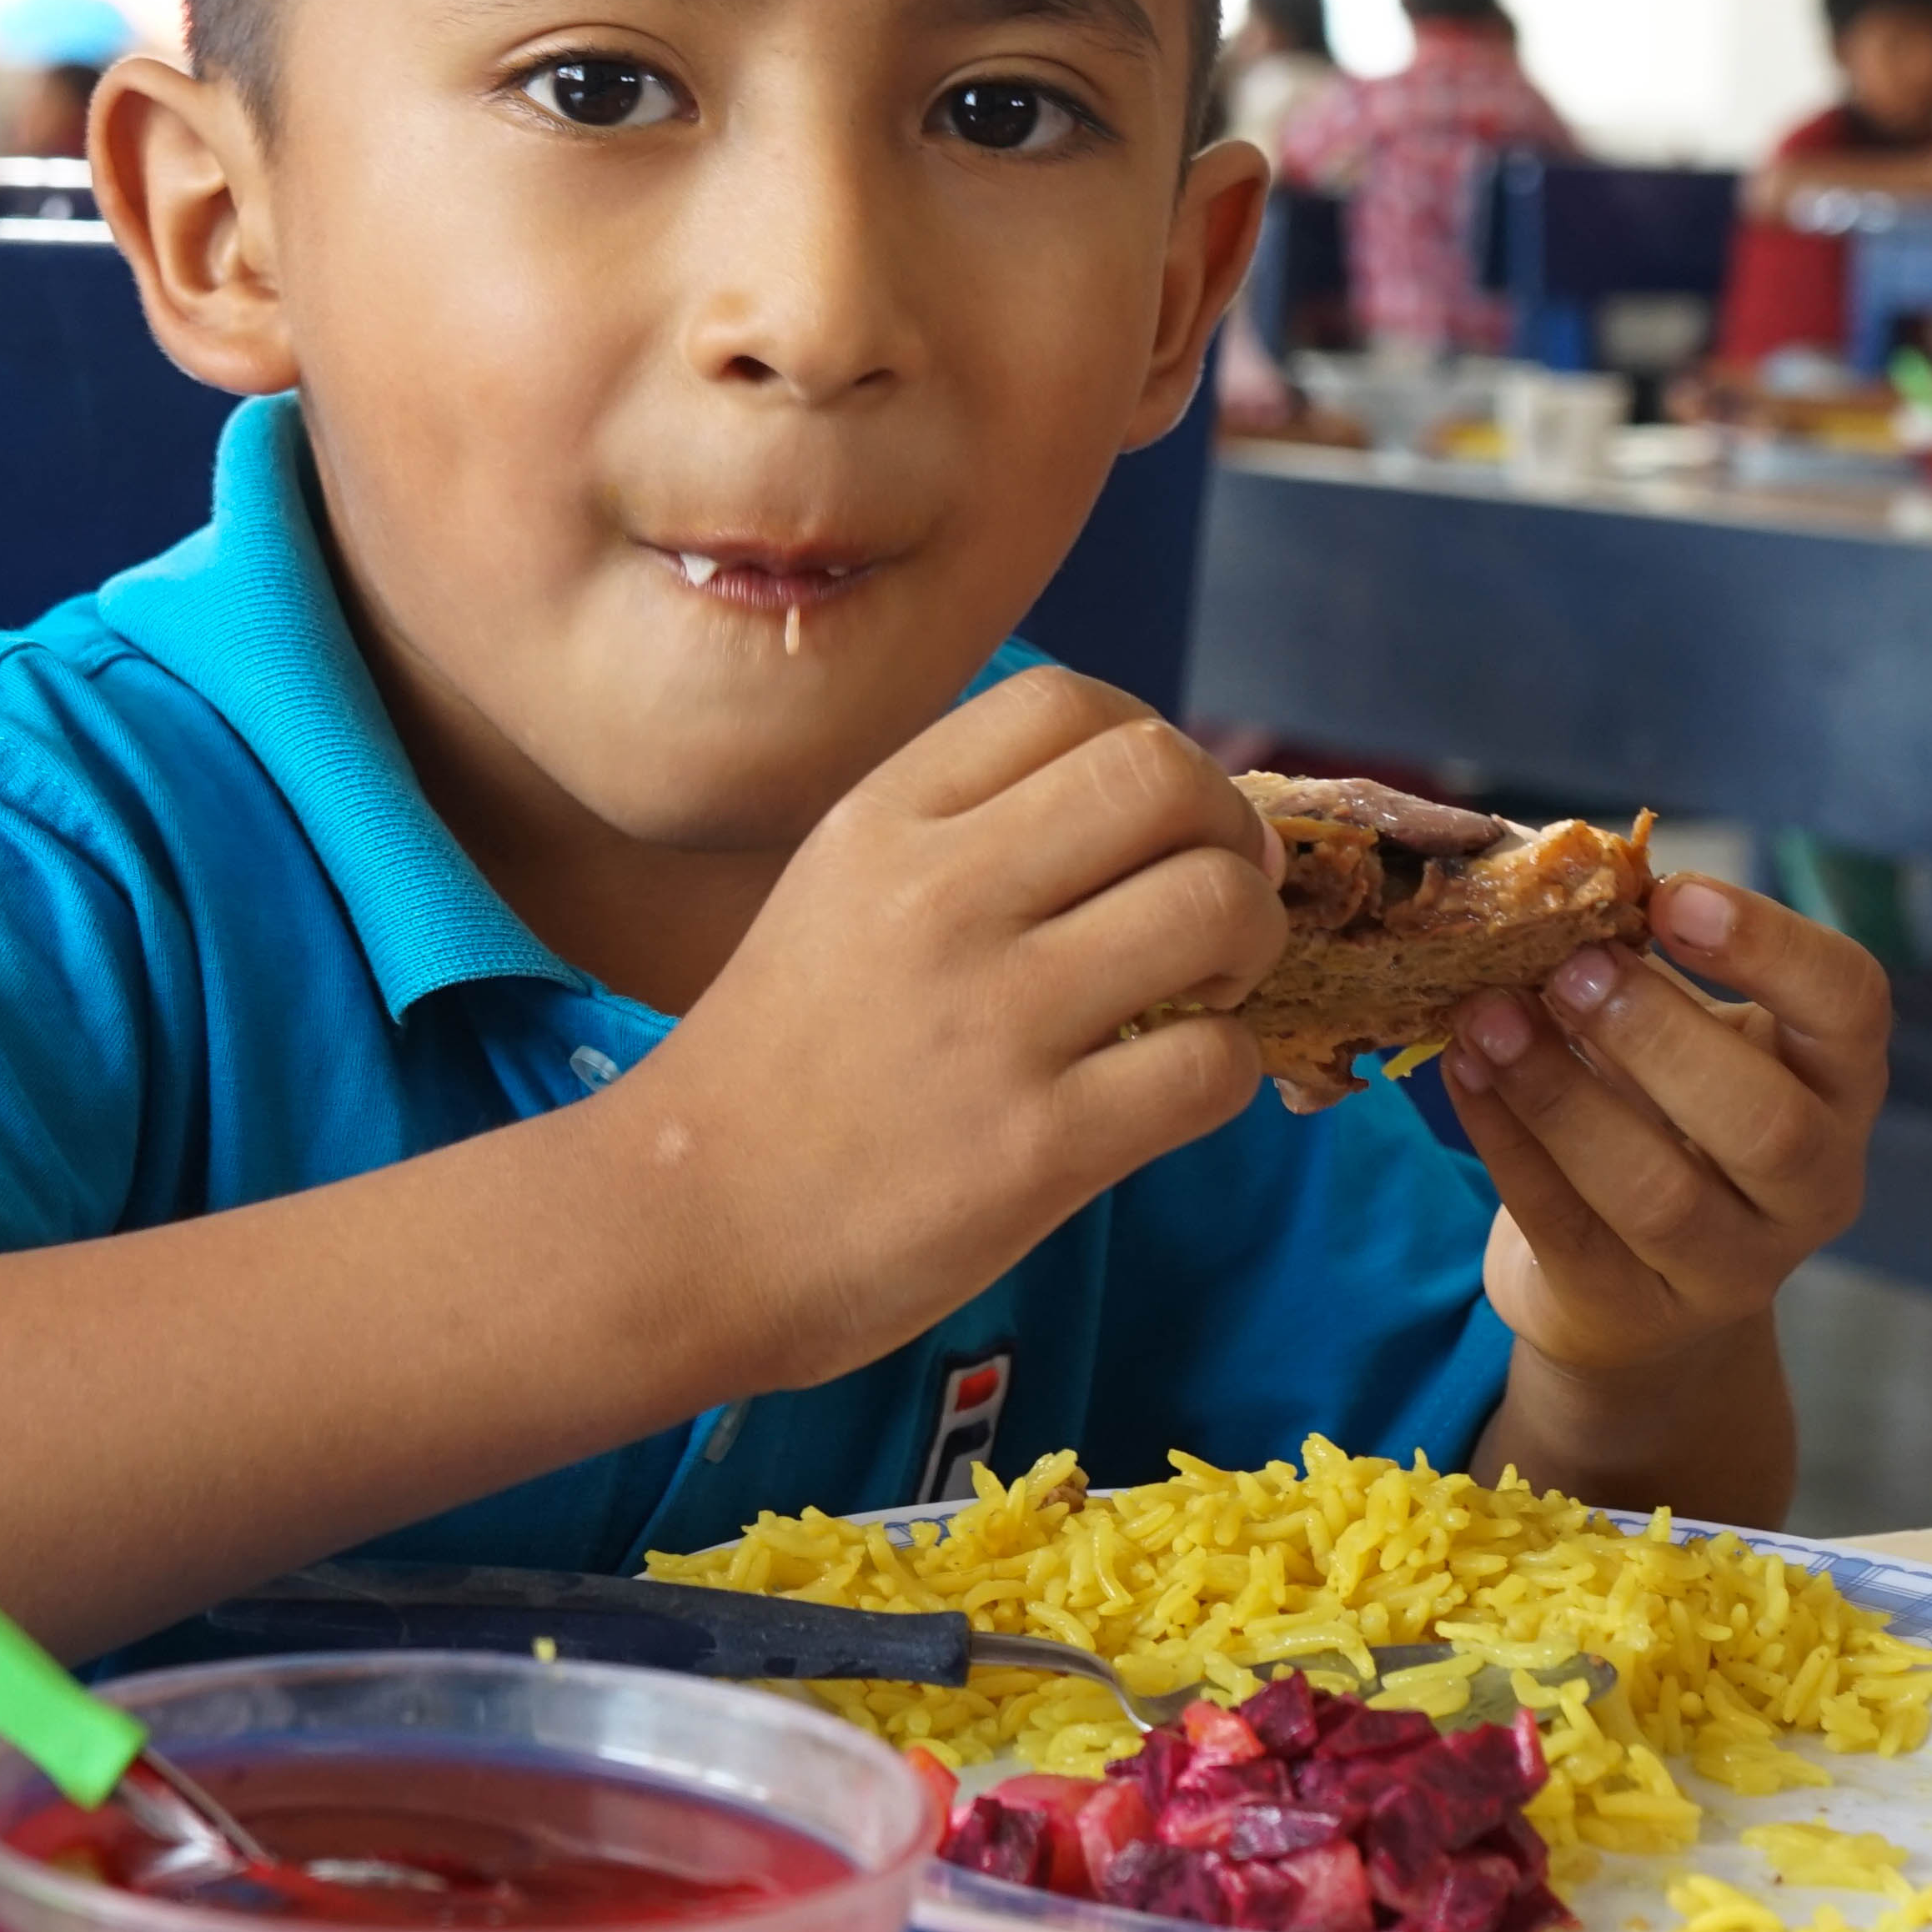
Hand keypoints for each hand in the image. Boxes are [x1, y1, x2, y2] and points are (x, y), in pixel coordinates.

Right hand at [624, 670, 1284, 1391]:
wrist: (684, 1230)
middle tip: (1210, 908)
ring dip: (1248, 946)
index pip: (1067, 701)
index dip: (1150, 746)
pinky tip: (1168, 1089)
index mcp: (882, 820)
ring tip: (1201, 994)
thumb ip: (961, 831)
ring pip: (1216, 904)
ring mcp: (993, 1020)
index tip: (1153, 826)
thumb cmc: (780, 1065)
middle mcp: (939, 897)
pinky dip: (1225, 1071)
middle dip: (1227, 834)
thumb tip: (1146, 799)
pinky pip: (1213, 1064)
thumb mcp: (836, 893)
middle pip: (1162, 774)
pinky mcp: (1038, 1147)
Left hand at [1446, 874, 1884, 1385]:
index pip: (1851, 1007)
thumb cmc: (1662, 1118)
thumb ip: (1645, 968)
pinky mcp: (1635, 1312)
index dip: (1771, 946)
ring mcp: (1734, 1266)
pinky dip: (1506, 1143)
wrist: (1629, 1286)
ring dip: (1564, 1095)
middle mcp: (1815, 1185)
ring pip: (1662, 1194)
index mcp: (1839, 1085)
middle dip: (1659, 1036)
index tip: (1670, 894)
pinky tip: (1461, 1072)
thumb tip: (1561, 878)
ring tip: (1489, 1017)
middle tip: (1570, 968)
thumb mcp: (1683, 1038)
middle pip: (1768, 1122)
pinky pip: (1566, 1229)